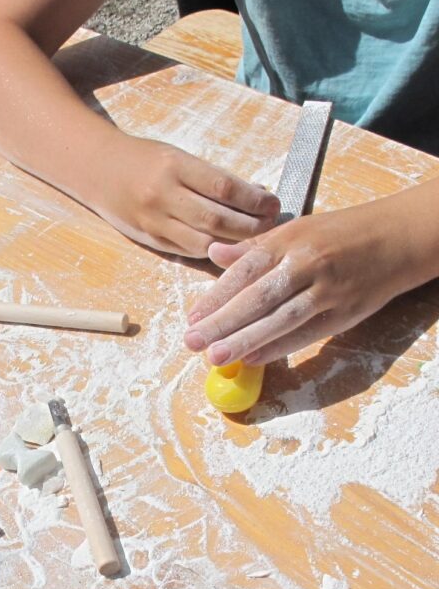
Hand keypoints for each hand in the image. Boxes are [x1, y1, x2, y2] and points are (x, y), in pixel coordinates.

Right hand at [92, 136, 279, 257]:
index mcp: (174, 167)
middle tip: (271, 224)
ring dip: (235, 244)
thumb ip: (211, 177)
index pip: (224, 188)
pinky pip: (187, 250)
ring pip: (204, 242)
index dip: (254, 200)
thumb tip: (254, 193)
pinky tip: (228, 246)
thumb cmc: (143, 159)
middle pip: (217, 220)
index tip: (273, 203)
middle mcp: (163, 196)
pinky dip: (212, 250)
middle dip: (251, 226)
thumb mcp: (177, 156)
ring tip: (255, 239)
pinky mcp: (149, 239)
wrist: (97, 170)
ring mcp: (154, 221)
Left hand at [184, 204, 429, 364]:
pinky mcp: (346, 311)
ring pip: (282, 319)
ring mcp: (328, 290)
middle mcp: (306, 264)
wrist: (397, 238)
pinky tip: (253, 358)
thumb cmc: (338, 234)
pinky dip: (279, 347)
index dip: (215, 295)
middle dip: (222, 322)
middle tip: (192, 341)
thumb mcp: (293, 230)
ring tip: (216, 356)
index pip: (245, 270)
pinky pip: (308, 333)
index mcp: (288, 241)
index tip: (191, 317)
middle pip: (258, 297)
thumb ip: (252, 247)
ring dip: (246, 340)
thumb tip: (213, 254)